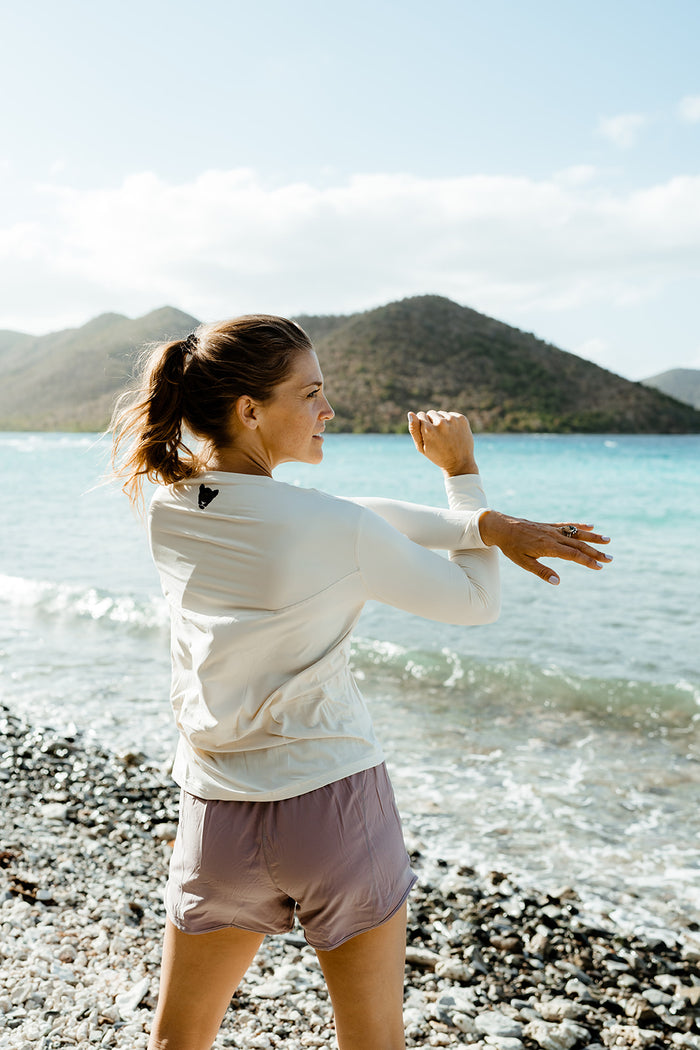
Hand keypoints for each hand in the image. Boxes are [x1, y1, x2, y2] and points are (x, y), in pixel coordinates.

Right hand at [408, 410, 477, 475]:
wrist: (459, 462)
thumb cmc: (437, 456)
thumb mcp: (421, 447)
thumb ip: (414, 430)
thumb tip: (410, 413)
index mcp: (429, 430)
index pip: (420, 415)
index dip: (422, 424)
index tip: (427, 434)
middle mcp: (441, 423)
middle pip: (431, 413)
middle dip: (432, 422)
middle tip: (437, 436)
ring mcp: (453, 420)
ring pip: (441, 413)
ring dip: (442, 421)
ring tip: (445, 435)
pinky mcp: (462, 419)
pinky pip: (451, 414)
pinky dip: (451, 421)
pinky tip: (453, 432)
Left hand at [479, 512, 611, 584]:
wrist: (501, 527)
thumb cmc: (511, 547)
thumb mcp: (524, 562)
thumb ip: (541, 571)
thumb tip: (557, 581)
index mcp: (548, 547)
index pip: (573, 555)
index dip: (587, 560)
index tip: (599, 566)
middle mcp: (553, 536)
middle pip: (579, 545)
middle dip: (595, 552)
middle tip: (610, 558)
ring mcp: (552, 529)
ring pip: (576, 534)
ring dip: (592, 538)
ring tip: (608, 540)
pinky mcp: (549, 525)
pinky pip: (567, 525)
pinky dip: (579, 526)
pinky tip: (590, 526)